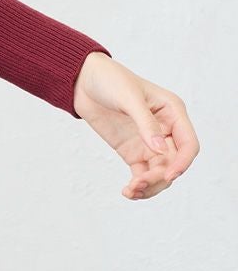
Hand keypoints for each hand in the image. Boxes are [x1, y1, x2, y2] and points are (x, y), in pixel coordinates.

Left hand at [73, 51, 199, 199]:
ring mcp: (148, 142)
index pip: (188, 144)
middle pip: (173, 163)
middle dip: (160, 177)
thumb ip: (145, 123)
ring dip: (150, 186)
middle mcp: (165, 130)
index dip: (182, 163)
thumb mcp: (128, 98)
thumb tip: (160, 150)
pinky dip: (138, 185)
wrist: (82, 80)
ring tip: (131, 190)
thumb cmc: (109, 79)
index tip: (168, 175)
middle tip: (139, 183)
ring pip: (159, 173)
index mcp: (173, 112)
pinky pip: (142, 173)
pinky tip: (127, 191)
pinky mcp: (132, 150)